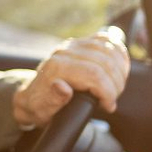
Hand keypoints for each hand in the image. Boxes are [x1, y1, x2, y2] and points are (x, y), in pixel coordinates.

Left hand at [12, 25, 129, 127]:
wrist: (30, 97)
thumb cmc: (39, 107)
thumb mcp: (42, 111)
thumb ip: (53, 100)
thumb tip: (62, 87)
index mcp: (57, 68)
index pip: (94, 75)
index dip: (108, 91)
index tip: (109, 106)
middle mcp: (65, 52)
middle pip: (105, 62)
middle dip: (116, 83)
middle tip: (112, 99)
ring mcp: (73, 45)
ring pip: (108, 50)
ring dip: (119, 70)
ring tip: (116, 87)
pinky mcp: (80, 44)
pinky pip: (105, 40)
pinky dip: (117, 51)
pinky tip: (120, 66)